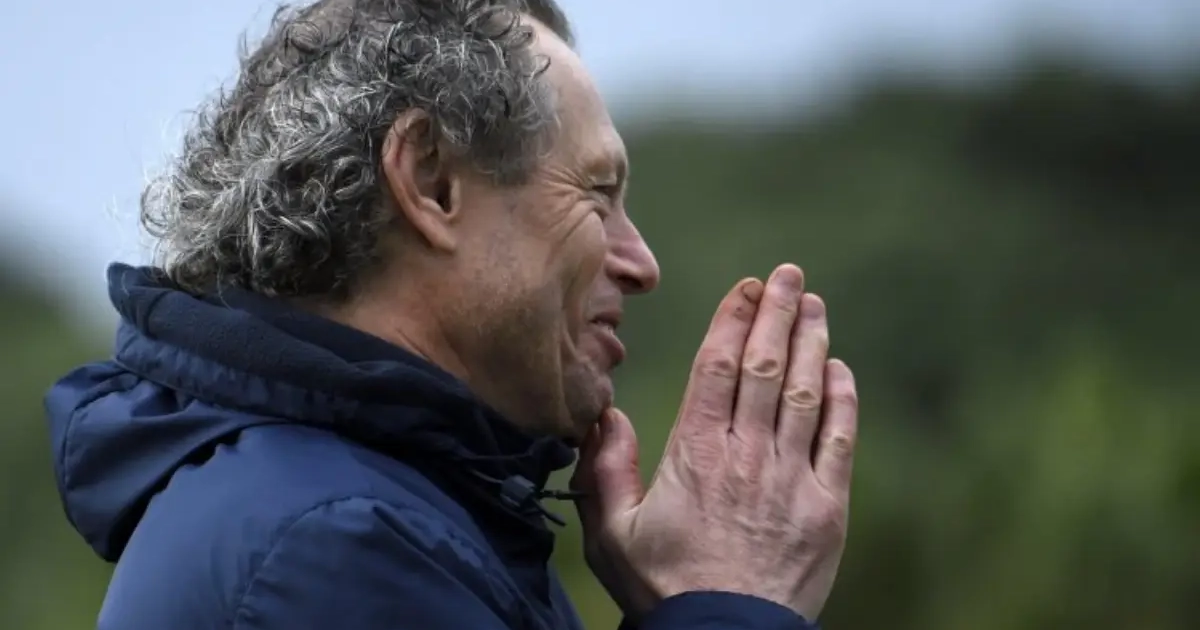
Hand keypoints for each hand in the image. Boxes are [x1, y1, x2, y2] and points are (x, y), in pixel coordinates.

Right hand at [571, 264, 857, 622]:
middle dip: (776, 314)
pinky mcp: (826, 507)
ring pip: (805, 393)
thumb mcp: (612, 534)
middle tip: (787, 275)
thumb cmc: (665, 589)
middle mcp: (747, 454)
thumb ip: (606, 470)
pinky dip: (842, 400)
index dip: (733, 321)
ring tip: (813, 305)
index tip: (745, 287)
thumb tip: (607, 415)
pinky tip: (839, 369)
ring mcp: (791, 478)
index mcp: (696, 453)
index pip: (718, 368)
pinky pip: (839, 441)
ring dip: (811, 342)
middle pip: (765, 367)